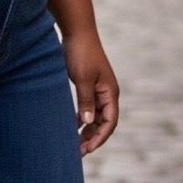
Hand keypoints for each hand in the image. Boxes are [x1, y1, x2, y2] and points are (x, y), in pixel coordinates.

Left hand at [62, 31, 119, 155]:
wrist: (77, 31)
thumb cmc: (81, 53)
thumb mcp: (82, 78)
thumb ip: (85, 101)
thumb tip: (86, 123)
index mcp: (110, 92)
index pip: (110, 122)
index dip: (99, 138)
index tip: (86, 149)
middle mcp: (107, 93)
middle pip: (103, 122)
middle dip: (92, 138)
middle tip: (78, 151)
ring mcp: (98, 89)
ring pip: (95, 116)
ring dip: (87, 130)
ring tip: (75, 143)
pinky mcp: (88, 84)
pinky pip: (88, 107)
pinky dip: (82, 118)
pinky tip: (72, 126)